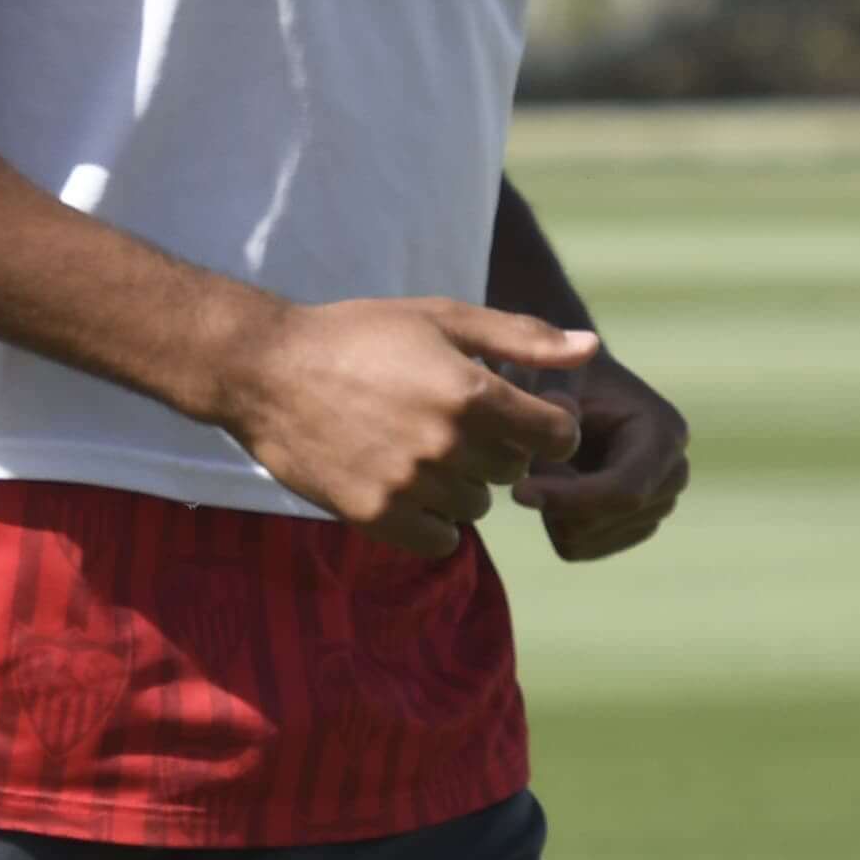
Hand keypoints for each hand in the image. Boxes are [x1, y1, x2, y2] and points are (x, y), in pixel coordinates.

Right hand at [211, 297, 593, 556]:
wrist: (268, 371)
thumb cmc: (361, 335)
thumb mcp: (444, 319)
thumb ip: (524, 339)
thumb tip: (592, 348)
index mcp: (472, 392)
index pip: (557, 437)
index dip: (551, 426)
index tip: (526, 416)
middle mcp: (446, 444)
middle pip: (514, 471)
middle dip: (497, 448)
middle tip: (453, 420)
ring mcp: (411, 485)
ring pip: (477, 506)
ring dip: (462, 484)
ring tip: (421, 447)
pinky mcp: (377, 515)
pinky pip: (440, 540)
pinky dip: (434, 521)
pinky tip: (409, 485)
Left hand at [512, 346, 690, 560]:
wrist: (578, 388)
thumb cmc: (562, 376)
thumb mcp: (553, 377)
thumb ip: (553, 400)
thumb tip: (562, 429)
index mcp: (664, 434)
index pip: (624, 490)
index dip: (569, 497)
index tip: (517, 491)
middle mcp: (673, 475)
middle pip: (601, 520)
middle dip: (555, 497)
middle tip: (527, 459)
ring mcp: (657, 507)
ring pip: (584, 538)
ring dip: (551, 507)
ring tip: (547, 465)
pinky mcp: (632, 529)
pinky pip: (578, 548)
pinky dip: (554, 521)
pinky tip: (555, 485)